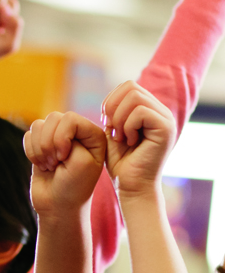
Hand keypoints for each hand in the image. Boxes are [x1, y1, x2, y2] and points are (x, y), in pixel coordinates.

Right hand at [24, 112, 105, 220]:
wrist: (58, 207)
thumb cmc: (74, 188)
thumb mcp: (82, 161)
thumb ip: (69, 136)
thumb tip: (46, 126)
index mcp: (93, 133)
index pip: (70, 118)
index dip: (61, 137)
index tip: (64, 158)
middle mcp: (76, 132)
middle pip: (53, 118)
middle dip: (49, 144)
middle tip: (55, 163)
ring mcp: (58, 137)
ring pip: (38, 125)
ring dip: (39, 149)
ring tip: (49, 165)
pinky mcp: (41, 145)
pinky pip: (29, 136)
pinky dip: (31, 152)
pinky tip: (41, 165)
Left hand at [101, 80, 175, 196]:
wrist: (131, 186)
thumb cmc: (121, 164)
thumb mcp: (111, 134)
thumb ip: (113, 115)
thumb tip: (111, 98)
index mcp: (148, 110)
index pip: (127, 86)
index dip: (110, 101)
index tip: (106, 124)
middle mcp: (159, 110)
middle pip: (130, 87)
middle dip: (112, 109)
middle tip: (112, 131)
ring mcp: (165, 118)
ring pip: (134, 97)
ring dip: (119, 119)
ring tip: (121, 138)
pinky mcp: (166, 127)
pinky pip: (140, 112)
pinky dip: (128, 127)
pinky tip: (130, 142)